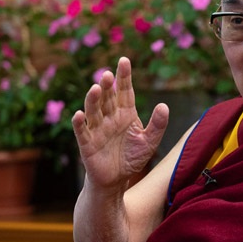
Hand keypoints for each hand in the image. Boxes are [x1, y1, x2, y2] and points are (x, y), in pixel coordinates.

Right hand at [72, 57, 168, 190]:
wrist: (116, 180)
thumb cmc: (131, 158)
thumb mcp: (149, 142)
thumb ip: (157, 125)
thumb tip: (163, 106)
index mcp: (125, 113)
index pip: (125, 91)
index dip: (124, 76)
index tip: (124, 60)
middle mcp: (109, 117)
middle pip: (107, 98)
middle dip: (107, 86)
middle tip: (107, 75)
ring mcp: (97, 129)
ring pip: (93, 110)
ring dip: (93, 100)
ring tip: (96, 88)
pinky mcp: (87, 143)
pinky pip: (82, 131)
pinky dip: (78, 123)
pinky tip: (79, 115)